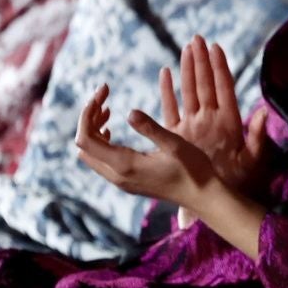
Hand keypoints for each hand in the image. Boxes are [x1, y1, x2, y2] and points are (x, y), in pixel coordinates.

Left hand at [74, 83, 226, 207]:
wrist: (203, 196)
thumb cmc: (193, 170)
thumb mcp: (174, 144)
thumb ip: (150, 128)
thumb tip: (129, 112)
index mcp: (124, 165)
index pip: (86, 138)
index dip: (87, 113)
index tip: (103, 91)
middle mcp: (117, 176)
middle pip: (84, 145)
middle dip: (88, 118)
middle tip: (104, 98)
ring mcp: (121, 181)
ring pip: (90, 153)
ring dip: (93, 129)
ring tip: (107, 109)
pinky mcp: (127, 181)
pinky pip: (101, 160)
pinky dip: (100, 141)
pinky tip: (113, 129)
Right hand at [161, 36, 267, 194]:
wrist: (219, 199)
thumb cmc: (241, 183)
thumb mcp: (253, 161)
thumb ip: (257, 138)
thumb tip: (263, 112)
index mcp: (229, 122)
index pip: (224, 88)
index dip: (220, 67)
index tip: (216, 47)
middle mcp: (211, 119)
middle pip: (206, 84)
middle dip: (202, 61)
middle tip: (197, 38)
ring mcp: (195, 125)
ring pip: (190, 91)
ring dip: (188, 70)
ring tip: (186, 48)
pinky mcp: (181, 135)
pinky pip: (172, 108)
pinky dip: (168, 91)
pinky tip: (165, 73)